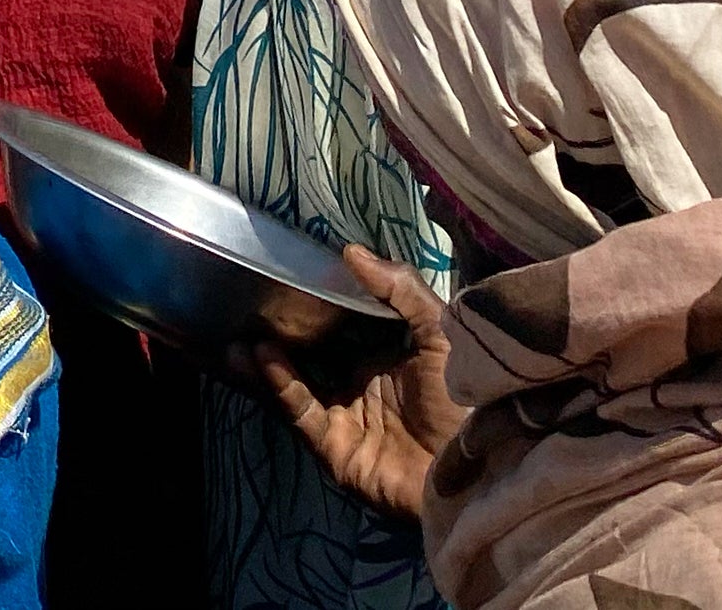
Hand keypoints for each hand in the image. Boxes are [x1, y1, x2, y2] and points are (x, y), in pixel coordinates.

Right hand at [235, 246, 464, 521]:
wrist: (482, 470)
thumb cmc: (467, 397)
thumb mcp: (442, 332)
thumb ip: (401, 289)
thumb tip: (350, 251)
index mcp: (386, 356)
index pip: (341, 324)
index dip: (314, 303)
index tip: (286, 274)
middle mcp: (361, 384)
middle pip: (310, 353)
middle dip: (279, 331)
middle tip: (248, 300)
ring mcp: (346, 415)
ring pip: (295, 382)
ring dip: (267, 358)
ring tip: (239, 330)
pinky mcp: (334, 446)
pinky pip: (300, 411)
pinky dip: (279, 384)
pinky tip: (263, 356)